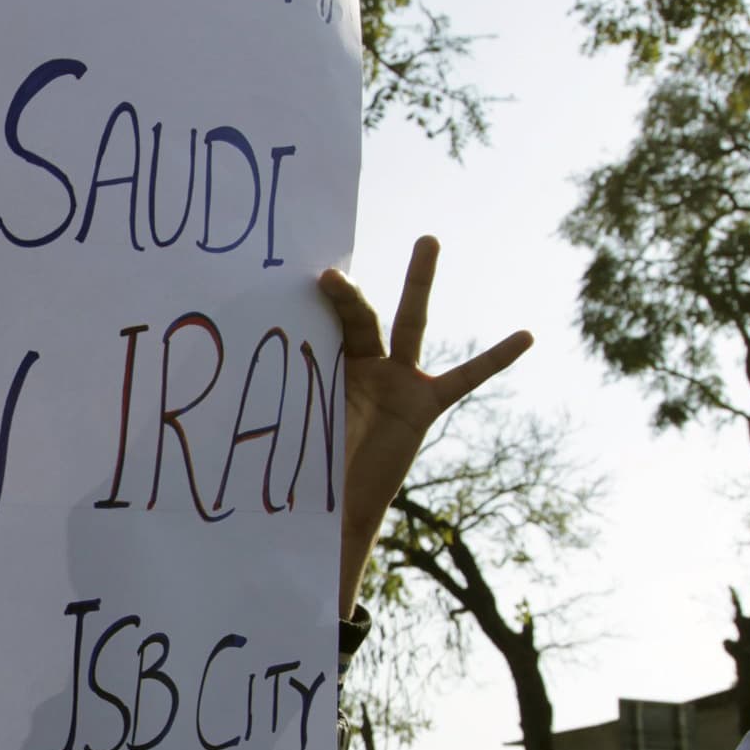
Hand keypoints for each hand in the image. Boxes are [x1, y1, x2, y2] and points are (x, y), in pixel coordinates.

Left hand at [323, 237, 532, 614]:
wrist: (340, 508)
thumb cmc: (310, 468)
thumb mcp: (297, 427)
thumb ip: (286, 396)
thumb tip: (225, 395)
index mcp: (329, 366)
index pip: (324, 326)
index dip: (324, 306)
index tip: (318, 281)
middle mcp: (363, 365)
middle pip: (360, 317)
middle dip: (348, 291)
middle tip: (331, 266)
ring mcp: (397, 381)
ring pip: (410, 324)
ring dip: (418, 282)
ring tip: (428, 241)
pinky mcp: (424, 404)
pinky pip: (464, 379)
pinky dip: (494, 358)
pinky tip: (524, 336)